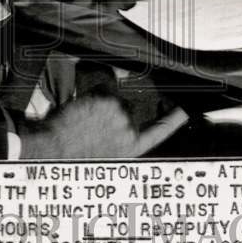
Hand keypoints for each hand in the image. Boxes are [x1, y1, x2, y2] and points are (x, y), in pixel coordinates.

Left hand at [18, 97, 187, 158]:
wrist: (52, 151)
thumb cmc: (71, 156)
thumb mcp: (101, 153)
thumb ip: (116, 139)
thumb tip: (122, 119)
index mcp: (131, 147)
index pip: (161, 130)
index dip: (176, 118)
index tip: (189, 108)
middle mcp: (131, 131)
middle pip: (126, 107)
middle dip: (109, 109)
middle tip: (88, 123)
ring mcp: (121, 115)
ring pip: (112, 96)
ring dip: (99, 101)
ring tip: (81, 118)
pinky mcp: (108, 101)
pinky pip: (102, 87)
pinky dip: (90, 93)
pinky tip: (80, 107)